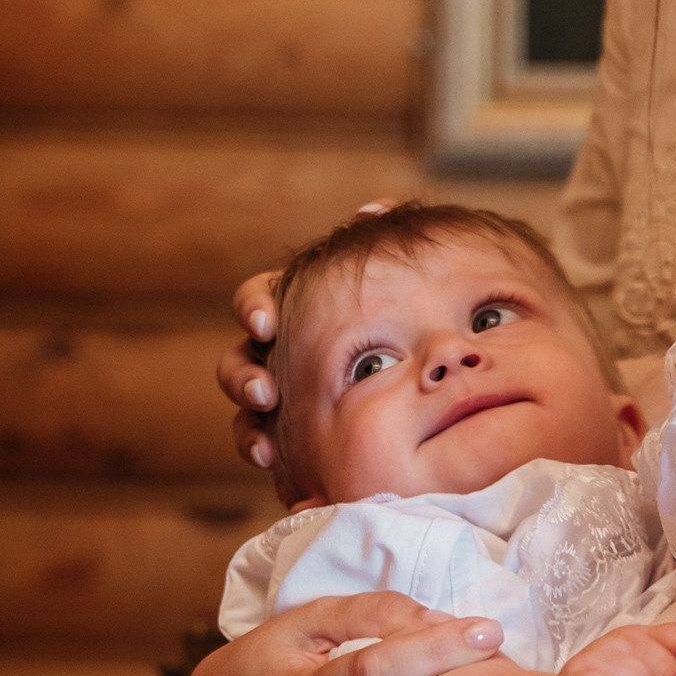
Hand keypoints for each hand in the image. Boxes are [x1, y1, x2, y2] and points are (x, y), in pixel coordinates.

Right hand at [216, 200, 401, 470]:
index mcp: (294, 305)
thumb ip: (384, 243)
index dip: (254, 308)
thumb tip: (373, 210)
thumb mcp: (402, 276)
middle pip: (240, 357)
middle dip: (243, 375)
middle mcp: (279, 350)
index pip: (258, 298)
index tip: (265, 325)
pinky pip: (265, 445)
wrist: (434, 376)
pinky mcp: (293, 434)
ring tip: (265, 445)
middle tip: (265, 392)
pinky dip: (263, 452)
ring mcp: (283, 394)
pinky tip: (274, 465)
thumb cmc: (411, 311)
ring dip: (248, 424)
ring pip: (248, 408)